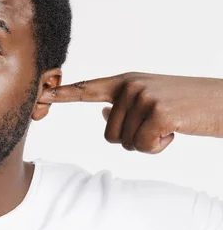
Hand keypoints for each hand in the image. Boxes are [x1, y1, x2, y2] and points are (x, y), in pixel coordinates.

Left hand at [39, 72, 222, 153]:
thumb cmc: (187, 105)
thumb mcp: (152, 100)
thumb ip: (124, 105)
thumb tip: (102, 112)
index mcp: (126, 82)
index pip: (88, 89)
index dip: (64, 94)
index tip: (43, 95)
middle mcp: (130, 86)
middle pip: (109, 135)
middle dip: (133, 140)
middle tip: (159, 125)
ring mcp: (143, 97)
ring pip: (125, 143)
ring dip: (148, 144)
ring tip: (169, 125)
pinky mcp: (158, 112)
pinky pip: (142, 147)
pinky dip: (158, 147)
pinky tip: (174, 131)